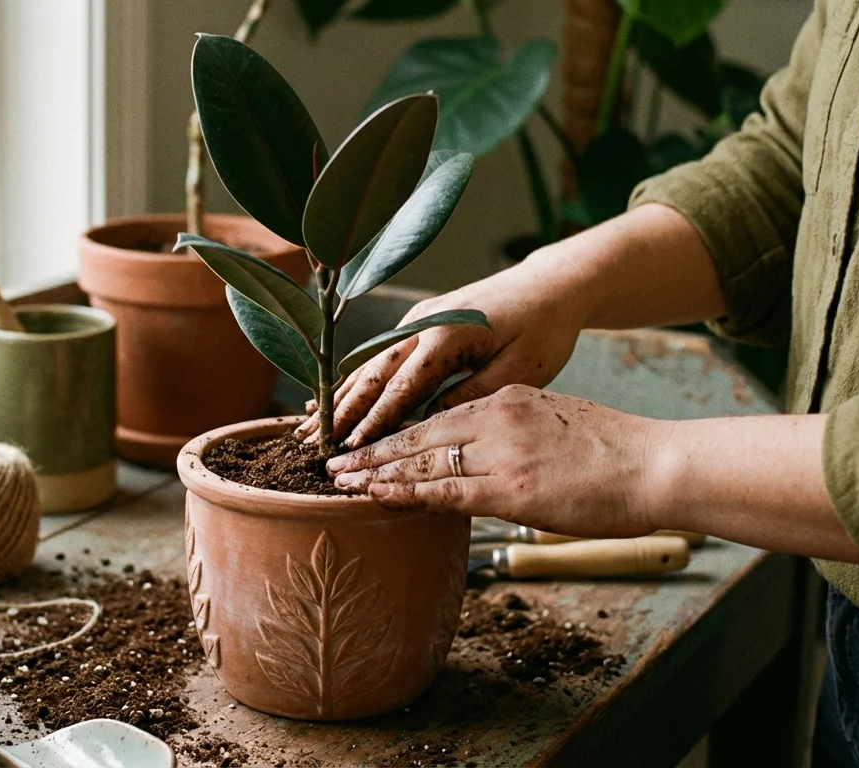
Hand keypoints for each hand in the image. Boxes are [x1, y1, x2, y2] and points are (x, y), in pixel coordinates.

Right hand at [296, 251, 594, 448]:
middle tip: (309, 444)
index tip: (350, 449)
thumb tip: (425, 427)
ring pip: (366, 365)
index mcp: (446, 334)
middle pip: (369, 375)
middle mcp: (421, 325)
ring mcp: (415, 322)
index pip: (400, 387)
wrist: (552, 285)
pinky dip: (353, 382)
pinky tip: (334, 401)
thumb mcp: (518, 371)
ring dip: (337, 398)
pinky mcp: (418, 324)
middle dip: (338, 412)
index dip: (373, 421)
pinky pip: (378, 358)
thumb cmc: (543, 329)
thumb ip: (468, 397)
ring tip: (306, 428)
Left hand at [326, 385, 664, 539]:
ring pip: (422, 460)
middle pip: (418, 433)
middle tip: (332, 459)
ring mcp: (501, 453)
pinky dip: (403, 493)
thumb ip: (517, 434)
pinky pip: (443, 491)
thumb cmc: (616, 452)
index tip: (367, 440)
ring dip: (376, 472)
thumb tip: (490, 459)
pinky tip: (375, 496)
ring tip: (340, 480)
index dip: (397, 429)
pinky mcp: (510, 489)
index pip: (438, 415)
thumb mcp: (557, 424)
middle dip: (371, 448)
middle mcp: (497, 418)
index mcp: (509, 398)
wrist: (656, 464)